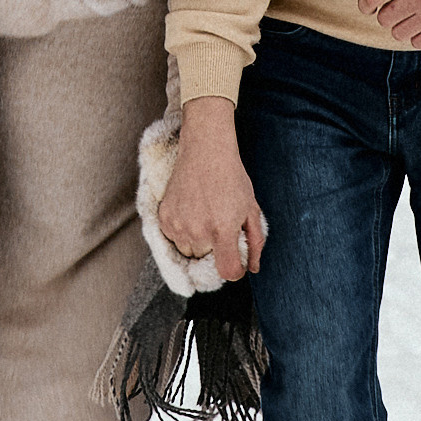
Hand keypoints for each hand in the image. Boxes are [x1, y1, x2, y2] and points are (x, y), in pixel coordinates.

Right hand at [155, 95, 263, 282]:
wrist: (205, 150)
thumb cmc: (232, 177)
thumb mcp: (251, 208)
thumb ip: (255, 242)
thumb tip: (253, 268)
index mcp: (223, 229)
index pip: (227, 271)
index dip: (235, 271)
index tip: (236, 262)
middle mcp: (199, 230)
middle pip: (206, 261)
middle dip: (215, 249)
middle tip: (219, 224)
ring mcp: (179, 225)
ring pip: (189, 251)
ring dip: (197, 242)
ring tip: (204, 217)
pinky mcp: (165, 218)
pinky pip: (174, 239)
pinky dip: (182, 232)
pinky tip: (191, 211)